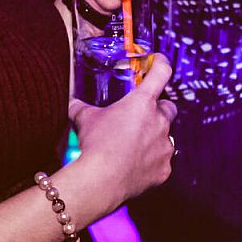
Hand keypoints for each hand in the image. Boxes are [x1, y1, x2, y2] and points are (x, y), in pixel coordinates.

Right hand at [66, 53, 175, 208]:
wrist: (101, 179)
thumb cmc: (95, 145)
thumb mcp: (84, 119)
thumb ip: (80, 107)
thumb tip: (72, 104)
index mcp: (142, 102)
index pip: (161, 73)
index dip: (161, 64)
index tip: (159, 61)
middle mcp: (159, 122)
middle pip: (169, 107)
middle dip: (159, 109)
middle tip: (142, 115)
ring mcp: (164, 147)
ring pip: (166, 137)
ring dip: (153, 138)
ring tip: (132, 146)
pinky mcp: (164, 169)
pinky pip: (161, 162)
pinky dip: (150, 162)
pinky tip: (133, 165)